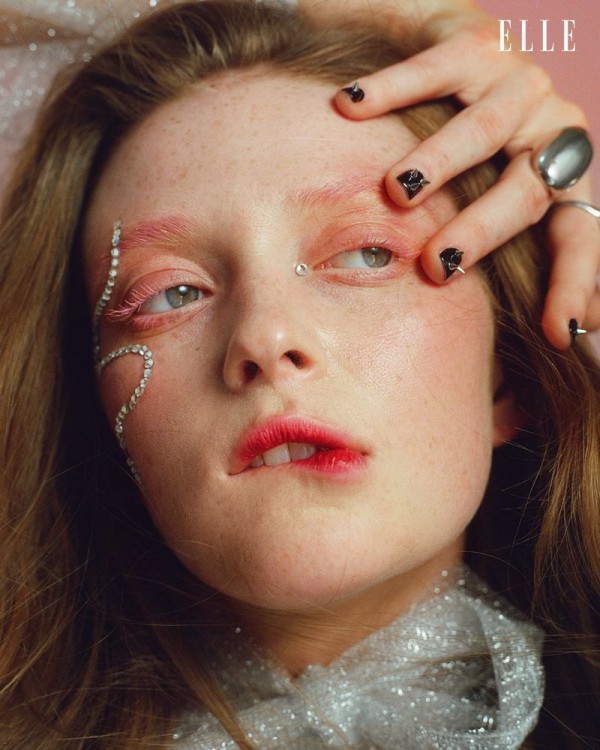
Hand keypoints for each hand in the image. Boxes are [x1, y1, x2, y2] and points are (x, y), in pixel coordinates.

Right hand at [329, 4, 598, 348]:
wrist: (447, 44)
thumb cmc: (459, 147)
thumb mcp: (482, 200)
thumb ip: (488, 254)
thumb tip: (498, 366)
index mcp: (558, 179)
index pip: (578, 237)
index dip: (574, 285)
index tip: (560, 333)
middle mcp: (549, 131)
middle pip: (527, 190)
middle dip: (481, 231)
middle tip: (436, 263)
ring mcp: (517, 83)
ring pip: (483, 129)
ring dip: (438, 163)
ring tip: (396, 192)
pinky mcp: (476, 41)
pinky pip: (433, 70)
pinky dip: (390, 91)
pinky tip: (351, 107)